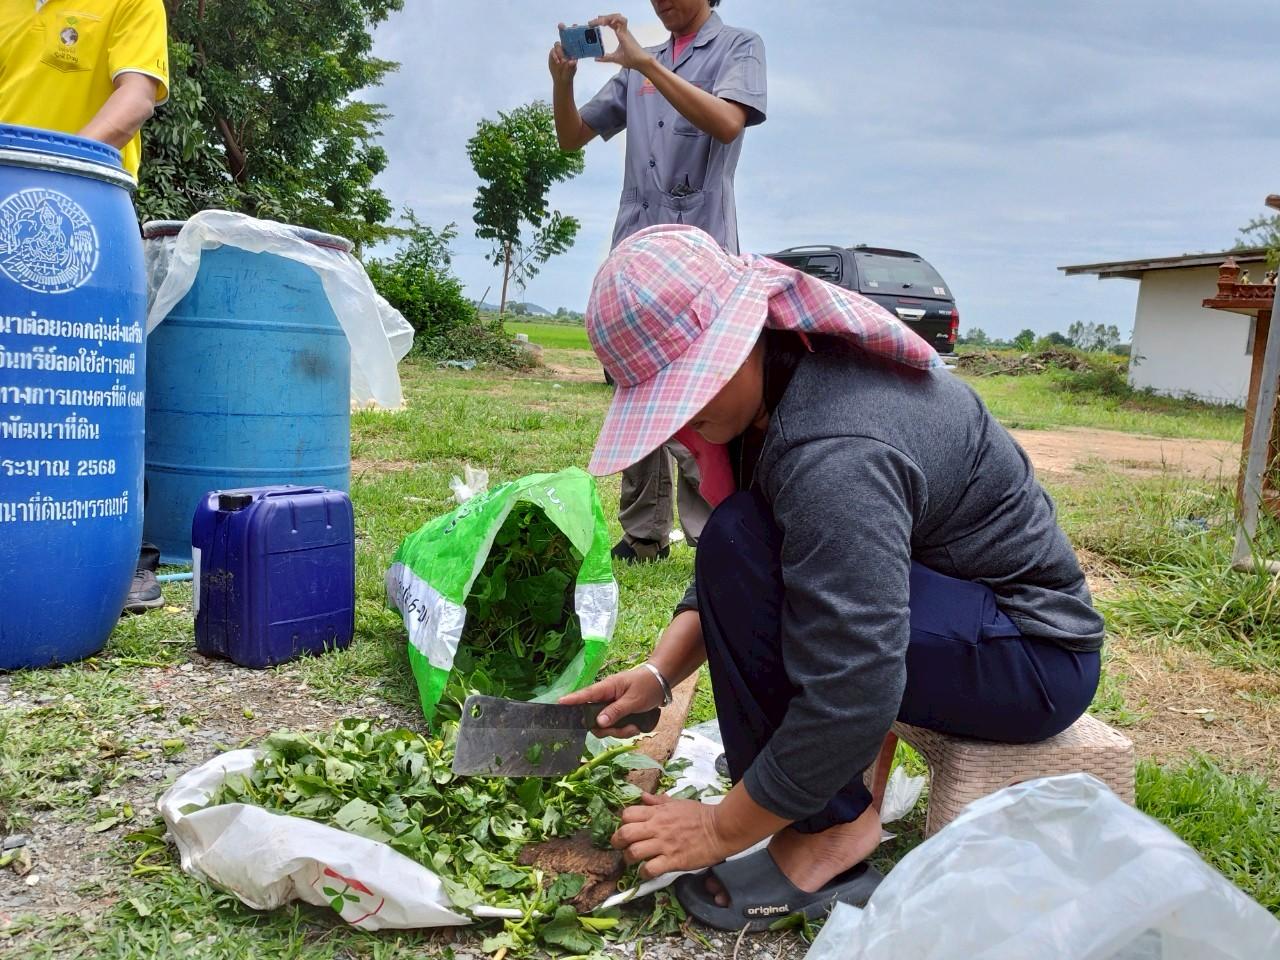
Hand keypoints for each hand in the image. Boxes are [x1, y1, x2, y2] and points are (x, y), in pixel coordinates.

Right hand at [549, 25, 577, 83]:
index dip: (574, 30)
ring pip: (557, 45)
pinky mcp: (552, 54)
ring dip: (560, 51)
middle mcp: (565, 47)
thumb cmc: (569, 73)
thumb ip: (572, 66)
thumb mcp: (572, 70)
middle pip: (563, 36)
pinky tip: (558, 62)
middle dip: (562, 29)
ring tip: (562, 60)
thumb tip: (572, 61)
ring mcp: (558, 50)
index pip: (573, 38)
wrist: (561, 79)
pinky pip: (553, 52)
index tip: (575, 25)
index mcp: (572, 49)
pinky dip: (555, 56)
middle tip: (561, 26)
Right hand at [558, 666, 662, 736]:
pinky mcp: (618, 713)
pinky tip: (637, 726)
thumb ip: (616, 711)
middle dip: (608, 728)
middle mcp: (606, 697)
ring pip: (606, 726)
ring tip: (635, 727)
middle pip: (594, 719)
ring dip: (620, 731)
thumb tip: (598, 722)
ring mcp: (611, 706)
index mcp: (607, 688)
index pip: (585, 695)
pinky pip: (615, 727)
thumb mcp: (634, 700)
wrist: (662, 683)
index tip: (559, 704)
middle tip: (625, 729)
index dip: (572, 700)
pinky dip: (625, 730)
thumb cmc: (647, 685)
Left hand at [589, 13, 654, 70]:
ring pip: (616, 17)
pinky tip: (610, 22)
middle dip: (601, 18)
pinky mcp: (626, 33)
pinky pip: (622, 21)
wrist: (639, 63)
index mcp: (620, 34)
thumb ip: (606, 58)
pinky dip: (616, 19)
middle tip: (590, 23)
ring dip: (607, 17)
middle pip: (611, 18)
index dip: (602, 21)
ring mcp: (625, 31)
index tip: (592, 24)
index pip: (610, 23)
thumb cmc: (631, 60)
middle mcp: (622, 30)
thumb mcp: (614, 58)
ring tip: (599, 22)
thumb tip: (596, 58)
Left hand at [611, 793, 731, 879]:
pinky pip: (650, 869)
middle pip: (624, 834)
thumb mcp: (678, 803)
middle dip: (617, 843)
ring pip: (633, 853)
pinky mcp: (673, 861)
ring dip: (629, 859)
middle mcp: (656, 827)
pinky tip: (647, 872)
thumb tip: (642, 796)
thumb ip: (658, 801)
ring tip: (635, 862)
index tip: (627, 829)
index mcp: (657, 812)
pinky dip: (644, 873)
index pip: (627, 814)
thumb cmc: (700, 815)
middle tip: (622, 848)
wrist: (720, 829)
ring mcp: (664, 845)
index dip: (622, 823)